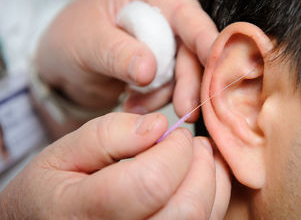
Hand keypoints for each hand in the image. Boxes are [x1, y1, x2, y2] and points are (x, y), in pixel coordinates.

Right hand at [0, 113, 230, 218]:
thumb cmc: (52, 191)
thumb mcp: (63, 153)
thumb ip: (108, 135)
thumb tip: (158, 125)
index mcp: (83, 213)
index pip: (151, 183)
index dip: (174, 150)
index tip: (172, 131)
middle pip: (185, 208)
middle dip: (198, 164)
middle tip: (190, 141)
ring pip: (200, 219)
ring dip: (211, 179)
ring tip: (198, 154)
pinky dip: (213, 196)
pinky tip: (200, 175)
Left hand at [36, 0, 217, 119]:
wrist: (64, 66)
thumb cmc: (71, 40)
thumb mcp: (86, 43)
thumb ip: (117, 53)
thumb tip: (148, 69)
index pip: (185, 11)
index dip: (203, 36)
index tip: (215, 61)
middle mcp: (168, 8)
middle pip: (194, 44)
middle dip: (189, 79)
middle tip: (186, 108)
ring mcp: (170, 37)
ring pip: (188, 69)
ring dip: (166, 94)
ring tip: (134, 106)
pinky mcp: (169, 62)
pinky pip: (176, 84)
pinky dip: (158, 99)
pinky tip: (135, 104)